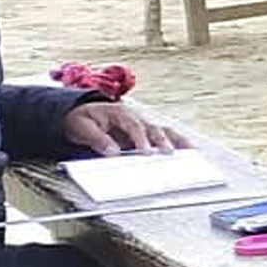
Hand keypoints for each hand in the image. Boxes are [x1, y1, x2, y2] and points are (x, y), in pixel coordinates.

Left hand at [62, 99, 184, 153]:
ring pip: (163, 130)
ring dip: (176, 140)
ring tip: (189, 151)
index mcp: (119, 113)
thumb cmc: (80, 120)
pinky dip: (177, 141)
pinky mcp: (145, 131)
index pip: (133, 126)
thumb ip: (98, 140)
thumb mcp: (83, 128)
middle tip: (168, 154)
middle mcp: (134, 116)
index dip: (141, 139)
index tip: (146, 152)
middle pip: (153, 128)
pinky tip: (188, 150)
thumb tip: (113, 153)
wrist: (77, 112)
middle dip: (162, 141)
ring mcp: (142, 122)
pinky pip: (164, 135)